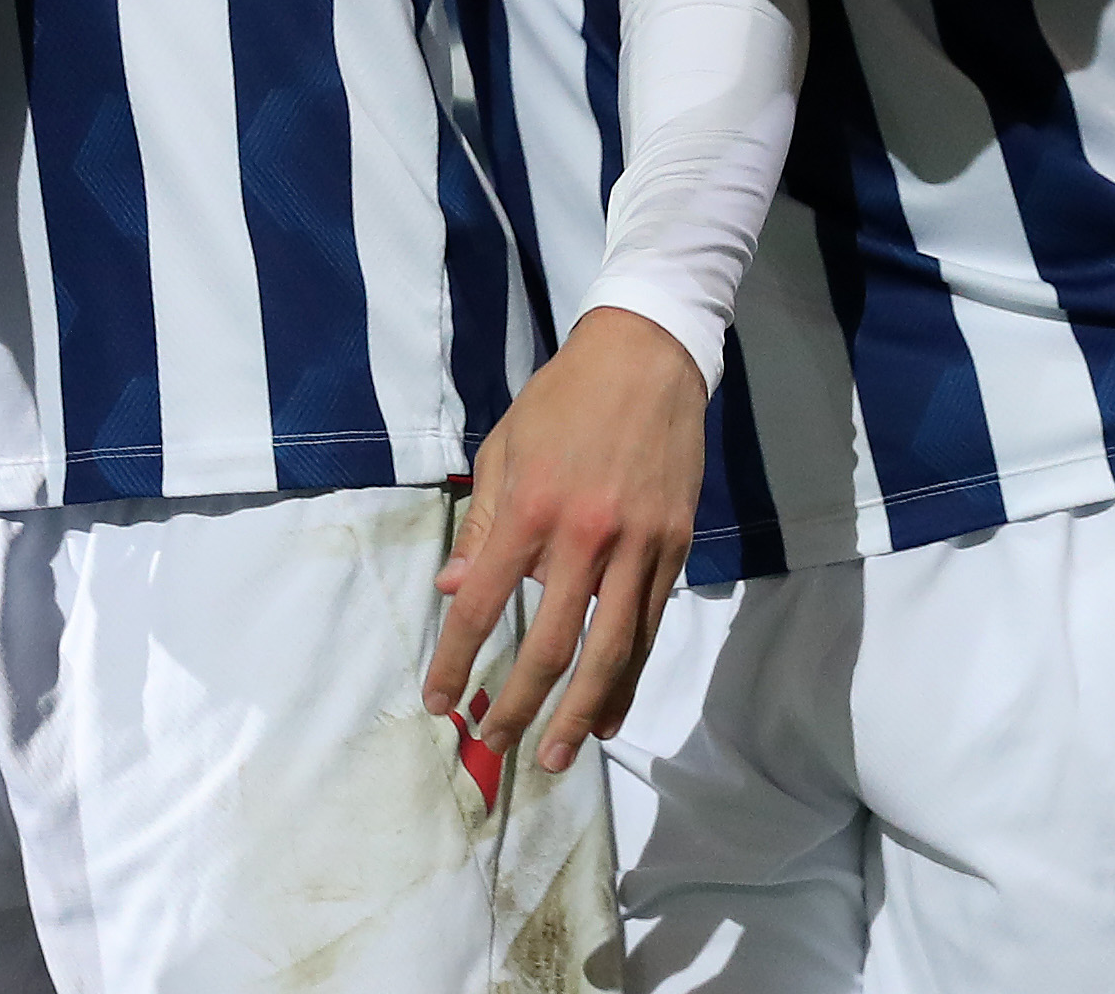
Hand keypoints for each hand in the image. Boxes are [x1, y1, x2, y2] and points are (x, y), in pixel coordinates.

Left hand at [424, 306, 705, 774]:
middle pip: (549, 644)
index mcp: (530, 507)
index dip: (457, 658)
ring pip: (610, 651)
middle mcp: (583, 535)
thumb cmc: (562, 401)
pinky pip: (647, 628)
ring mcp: (636, 546)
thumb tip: (453, 590)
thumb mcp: (503, 451)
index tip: (439, 700)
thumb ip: (480, 527)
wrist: (647, 358)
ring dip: (580, 712)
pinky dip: (627, 678)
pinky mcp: (674, 549)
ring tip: (557, 756)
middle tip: (495, 743)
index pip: (482, 603)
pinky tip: (608, 713)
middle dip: (519, 704)